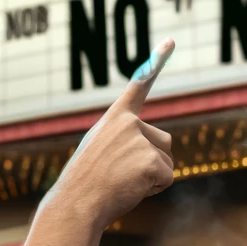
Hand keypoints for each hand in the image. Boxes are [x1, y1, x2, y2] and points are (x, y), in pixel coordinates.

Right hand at [50, 38, 175, 227]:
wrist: (76, 204)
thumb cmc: (86, 183)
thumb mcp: (99, 152)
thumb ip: (123, 142)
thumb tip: (146, 152)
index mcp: (115, 118)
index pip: (140, 85)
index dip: (157, 61)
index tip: (170, 41)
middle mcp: (129, 123)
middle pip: (164, 141)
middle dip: (152, 161)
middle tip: (122, 175)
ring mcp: (140, 140)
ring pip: (167, 161)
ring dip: (153, 176)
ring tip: (124, 182)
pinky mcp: (150, 161)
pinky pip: (167, 178)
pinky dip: (155, 189)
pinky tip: (131, 189)